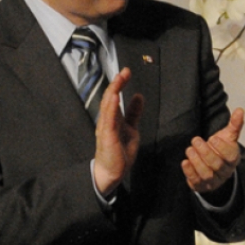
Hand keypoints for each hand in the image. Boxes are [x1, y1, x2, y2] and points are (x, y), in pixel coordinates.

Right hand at [93, 68, 144, 197]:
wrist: (112, 172)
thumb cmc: (120, 152)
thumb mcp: (131, 129)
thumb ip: (134, 113)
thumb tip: (138, 96)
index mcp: (113, 118)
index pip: (115, 97)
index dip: (120, 84)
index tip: (127, 72)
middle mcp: (107, 121)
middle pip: (110, 98)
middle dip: (117, 84)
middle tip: (125, 71)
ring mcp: (105, 128)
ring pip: (108, 106)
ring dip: (114, 91)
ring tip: (119, 80)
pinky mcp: (107, 136)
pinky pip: (109, 120)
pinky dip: (111, 108)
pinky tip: (114, 97)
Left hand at [182, 108, 243, 194]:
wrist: (215, 170)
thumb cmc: (221, 150)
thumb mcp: (228, 137)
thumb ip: (234, 125)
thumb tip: (240, 110)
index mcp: (233, 159)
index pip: (231, 156)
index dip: (222, 148)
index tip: (212, 138)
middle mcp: (225, 171)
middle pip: (217, 165)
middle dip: (205, 152)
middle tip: (195, 140)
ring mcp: (213, 180)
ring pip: (206, 174)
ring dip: (196, 161)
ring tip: (189, 149)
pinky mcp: (201, 186)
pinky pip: (196, 181)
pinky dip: (189, 172)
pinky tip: (185, 162)